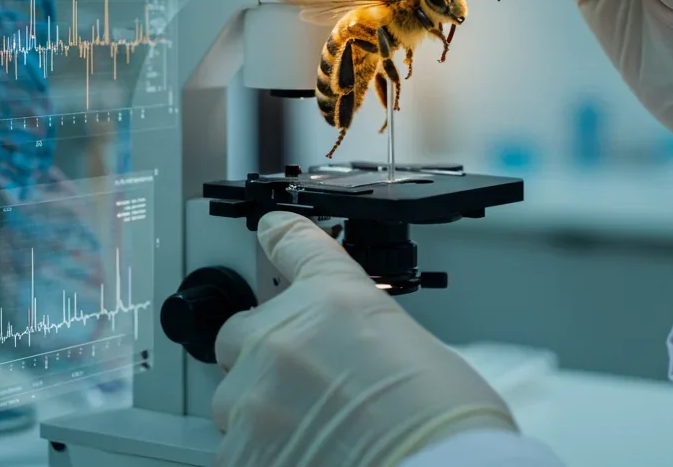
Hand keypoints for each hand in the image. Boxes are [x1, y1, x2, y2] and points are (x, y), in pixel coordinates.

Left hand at [211, 212, 516, 466]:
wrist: (435, 465)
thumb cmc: (441, 418)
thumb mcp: (414, 346)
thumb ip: (362, 337)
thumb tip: (348, 355)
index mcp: (334, 297)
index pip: (294, 245)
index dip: (280, 235)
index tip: (271, 230)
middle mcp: (283, 336)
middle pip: (241, 333)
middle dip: (264, 355)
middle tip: (307, 387)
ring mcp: (254, 395)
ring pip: (232, 398)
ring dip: (261, 412)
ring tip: (313, 435)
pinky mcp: (241, 452)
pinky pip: (234, 449)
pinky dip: (262, 455)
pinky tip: (305, 457)